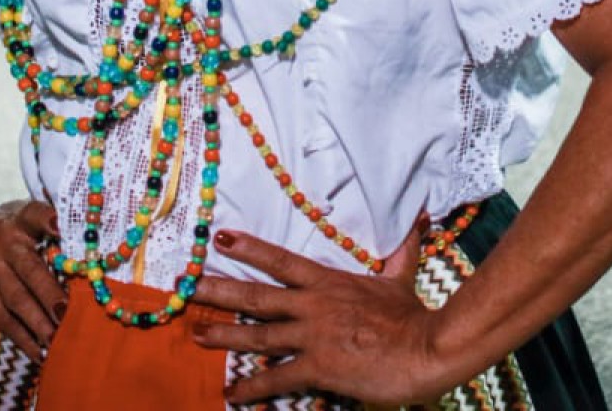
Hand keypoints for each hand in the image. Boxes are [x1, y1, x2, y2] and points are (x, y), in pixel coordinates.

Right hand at [0, 198, 63, 358]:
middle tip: (68, 313)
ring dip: (38, 323)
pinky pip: (2, 317)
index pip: (35, 215)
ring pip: (17, 300)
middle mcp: (3, 245)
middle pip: (30, 270)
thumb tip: (74, 238)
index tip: (60, 229)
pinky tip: (37, 351)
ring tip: (56, 340)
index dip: (48, 221)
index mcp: (17, 220)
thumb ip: (44, 222)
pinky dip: (21, 336)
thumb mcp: (15, 212)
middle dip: (50, 293)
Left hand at [191, 218, 455, 405]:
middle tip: (184, 286)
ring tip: (195, 334)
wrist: (427, 347)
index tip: (218, 238)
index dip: (248, 248)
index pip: (280, 260)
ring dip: (224, 336)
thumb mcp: (401, 278)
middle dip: (218, 291)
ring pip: (258, 336)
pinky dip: (253, 387)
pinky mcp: (319, 367)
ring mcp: (312, 336)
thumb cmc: (413, 315)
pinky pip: (277, 379)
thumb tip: (422, 218)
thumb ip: (402, 250)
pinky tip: (232, 395)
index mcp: (328, 283)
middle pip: (256, 296)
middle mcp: (313, 306)